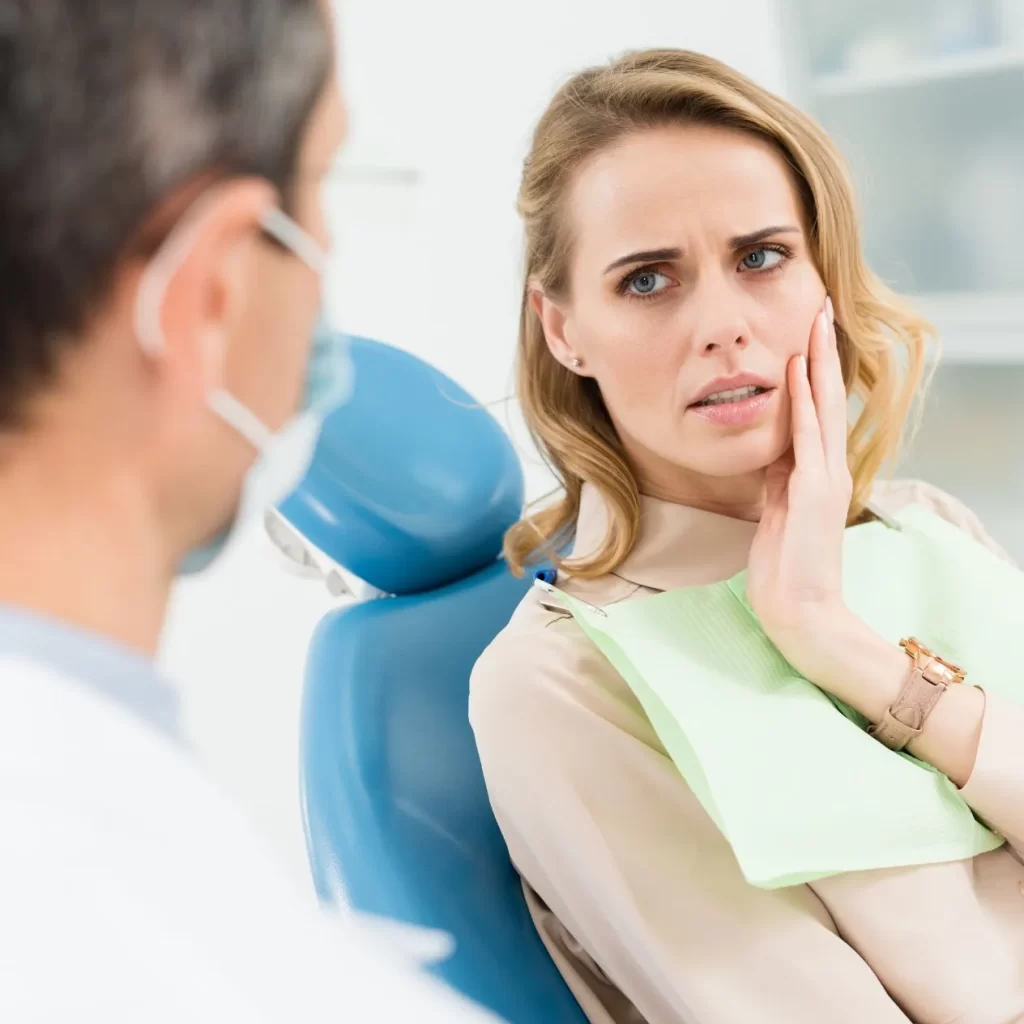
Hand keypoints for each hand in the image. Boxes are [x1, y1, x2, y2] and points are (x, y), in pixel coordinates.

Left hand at [747, 296, 854, 666]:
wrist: (800, 610)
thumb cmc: (786, 567)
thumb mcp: (776, 510)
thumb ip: (776, 477)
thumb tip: (768, 448)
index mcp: (815, 473)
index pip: (816, 410)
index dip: (811, 370)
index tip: (806, 332)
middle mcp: (826, 469)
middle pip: (827, 398)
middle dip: (821, 352)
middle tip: (820, 308)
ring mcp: (824, 479)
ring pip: (823, 409)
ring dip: (817, 364)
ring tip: (816, 323)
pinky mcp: (815, 494)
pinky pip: (807, 440)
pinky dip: (804, 405)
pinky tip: (799, 374)